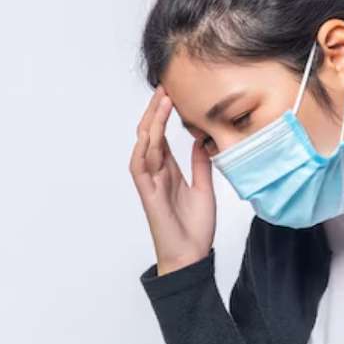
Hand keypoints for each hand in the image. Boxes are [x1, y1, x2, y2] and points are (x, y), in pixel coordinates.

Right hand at [129, 85, 215, 275]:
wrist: (191, 257)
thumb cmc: (195, 228)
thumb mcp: (204, 188)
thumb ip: (200, 164)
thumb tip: (202, 139)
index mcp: (169, 171)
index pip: (162, 136)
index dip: (165, 114)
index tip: (173, 92)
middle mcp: (156, 173)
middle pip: (150, 134)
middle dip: (155, 111)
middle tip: (164, 87)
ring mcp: (150, 183)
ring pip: (144, 146)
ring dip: (151, 123)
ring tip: (161, 102)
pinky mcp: (148, 195)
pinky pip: (139, 168)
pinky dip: (143, 149)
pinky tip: (150, 133)